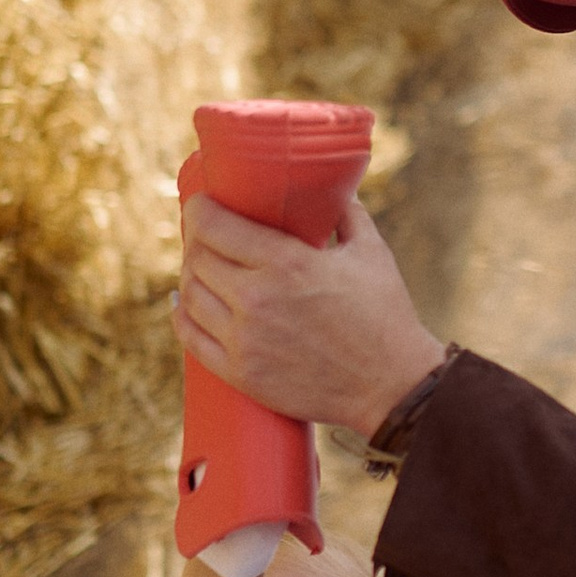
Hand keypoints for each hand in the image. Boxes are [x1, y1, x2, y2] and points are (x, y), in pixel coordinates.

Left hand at [174, 193, 444, 434]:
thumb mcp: (371, 252)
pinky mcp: (242, 374)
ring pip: (191, 296)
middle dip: (195, 241)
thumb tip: (333, 189)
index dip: (199, 210)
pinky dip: (183, 316)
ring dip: (190, 276)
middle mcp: (257, 300)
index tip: (201, 204)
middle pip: (197, 259)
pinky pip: (192, 338)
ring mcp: (245, 340)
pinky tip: (185, 303)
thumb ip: (347, 214)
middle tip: (205, 236)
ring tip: (201, 268)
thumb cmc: (385, 315)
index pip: (213, 226)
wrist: (392, 387)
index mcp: (287, 263)